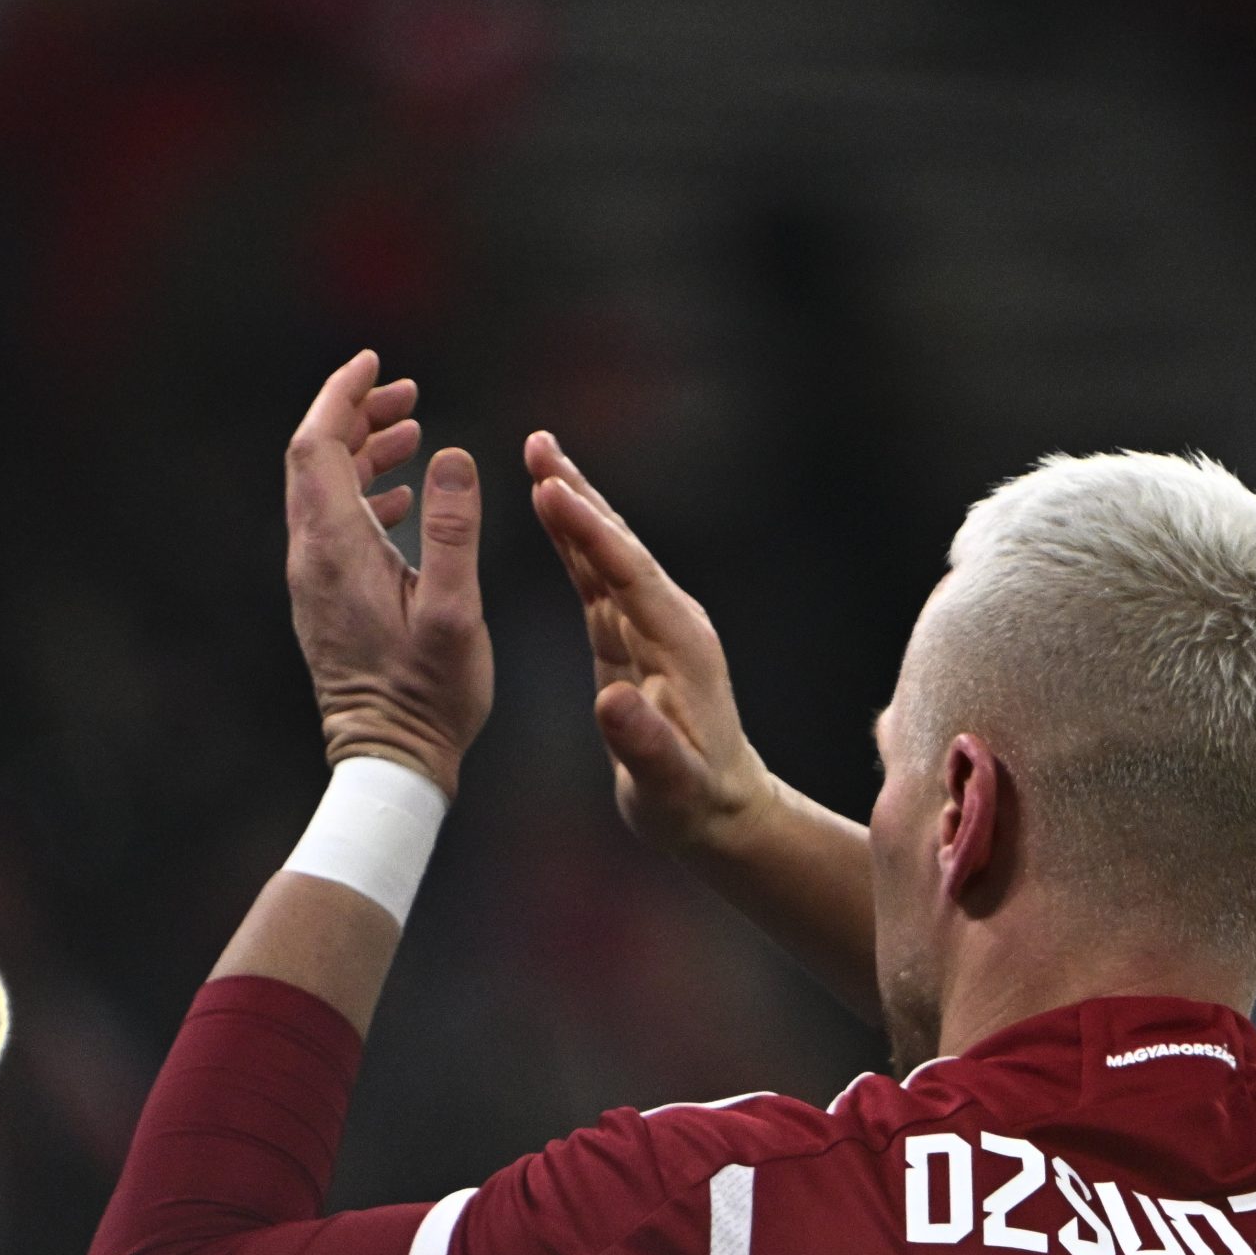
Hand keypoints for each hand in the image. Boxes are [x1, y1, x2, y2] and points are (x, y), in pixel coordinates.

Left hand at [284, 351, 491, 798]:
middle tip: (407, 391)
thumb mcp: (453, 611)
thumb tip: (450, 454)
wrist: (390, 760)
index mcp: (335, 550)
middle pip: (314, 459)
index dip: (341, 395)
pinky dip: (365, 491)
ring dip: (362, 451)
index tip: (375, 361)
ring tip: (413, 428)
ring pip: (323, 491)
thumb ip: (450, 530)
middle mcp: (312, 559)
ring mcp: (315, 581)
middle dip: (354, 414)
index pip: (317, 446)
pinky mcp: (326, 601)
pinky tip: (403, 496)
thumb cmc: (428, 696)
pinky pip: (334, 524)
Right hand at [526, 431, 773, 855]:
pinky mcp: (630, 636)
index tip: (551, 490)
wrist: (716, 810)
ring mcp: (650, 625)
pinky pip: (595, 576)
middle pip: (618, 544)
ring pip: (605, 552)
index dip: (589, 531)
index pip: (628, 574)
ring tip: (539, 455)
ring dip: (573, 503)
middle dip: (578, 494)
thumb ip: (643, 743)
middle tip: (539, 443)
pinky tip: (552, 510)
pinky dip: (572, 539)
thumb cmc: (692, 802)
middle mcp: (667, 621)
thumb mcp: (668, 782)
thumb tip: (611, 702)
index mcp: (678, 644)